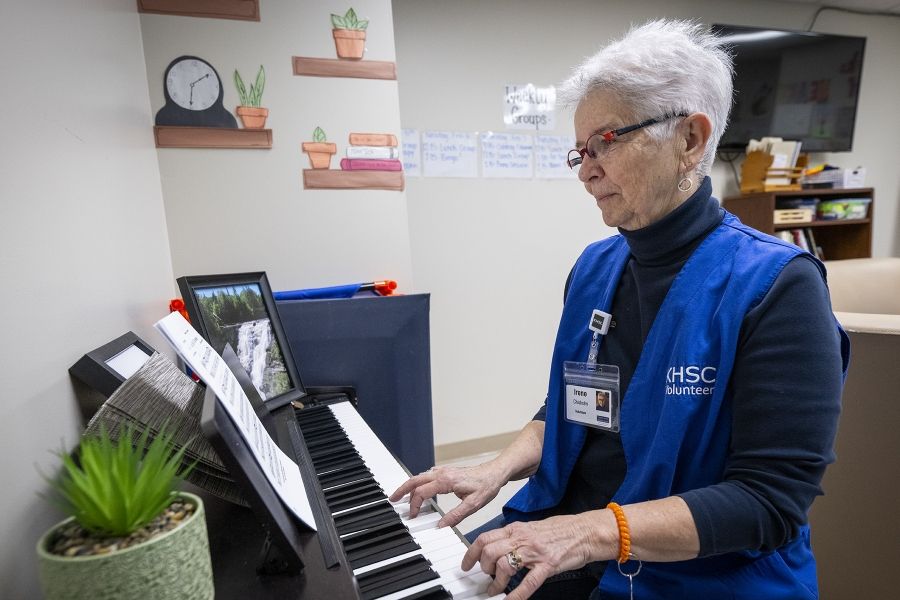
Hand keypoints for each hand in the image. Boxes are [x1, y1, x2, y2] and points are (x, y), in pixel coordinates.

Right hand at [388, 463, 506, 527]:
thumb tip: (440, 526)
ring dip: (410, 486)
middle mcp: (442, 473)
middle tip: (393, 499)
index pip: (422, 492)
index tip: (414, 515)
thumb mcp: (473, 505)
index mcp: (446, 481)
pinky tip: (419, 488)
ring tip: (402, 496)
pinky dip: (419, 482)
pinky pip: (427, 475)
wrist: (496, 472)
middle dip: (402, 489)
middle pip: (415, 480)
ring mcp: (444, 471)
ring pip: (420, 476)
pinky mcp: (447, 471)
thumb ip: (455, 516)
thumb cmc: (486, 486)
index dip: (415, 504)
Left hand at [461, 515, 599, 599]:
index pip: (485, 538)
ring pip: (504, 565)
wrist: (584, 531)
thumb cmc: (560, 531)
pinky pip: (528, 582)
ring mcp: (534, 552)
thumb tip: (497, 548)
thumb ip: (513, 538)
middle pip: (490, 551)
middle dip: (483, 568)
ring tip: (495, 589)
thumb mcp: (531, 528)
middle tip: (485, 577)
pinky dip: (517, 595)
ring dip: (496, 582)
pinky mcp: (547, 565)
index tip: (466, 564)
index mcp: (516, 529)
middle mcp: (522, 538)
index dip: (471, 553)